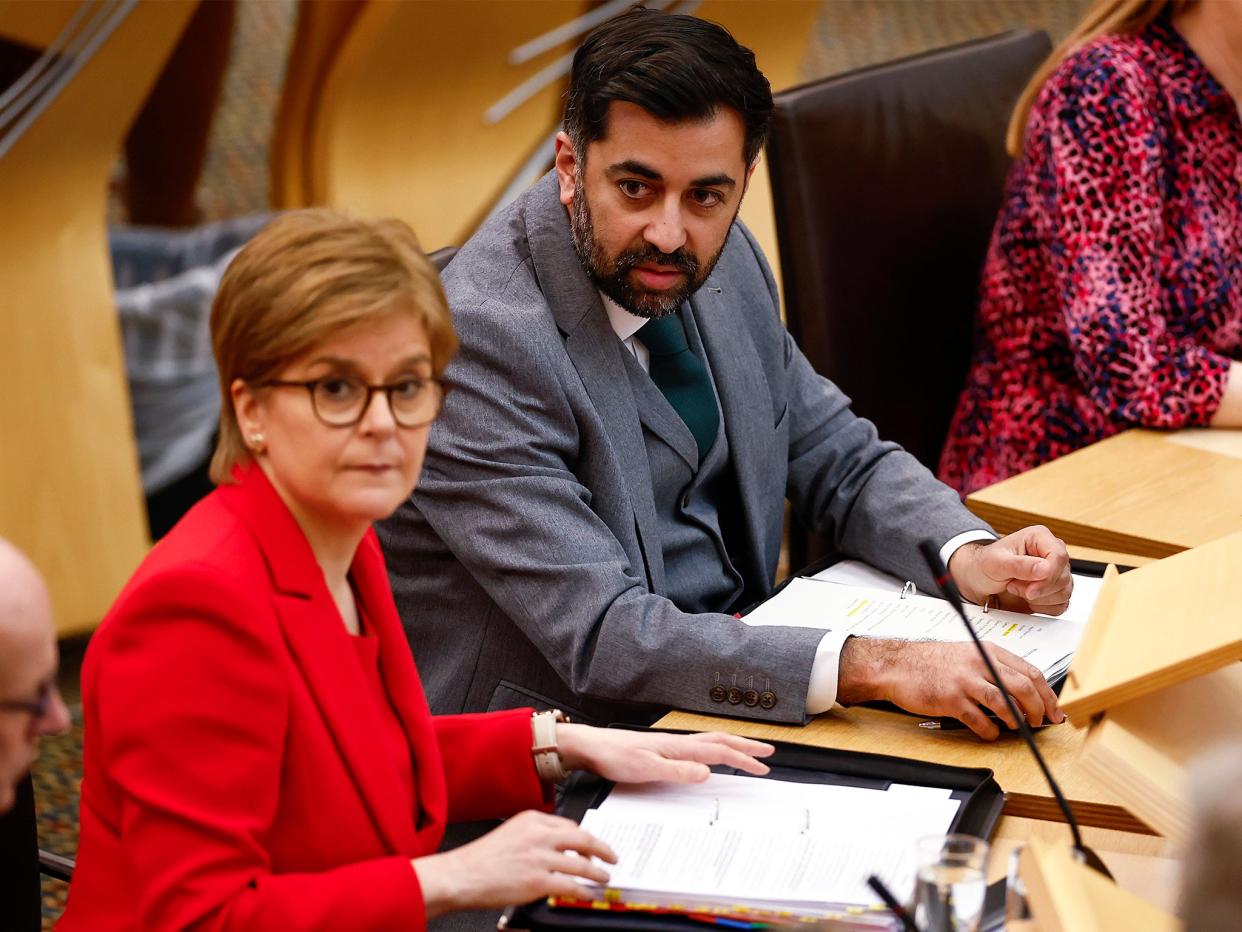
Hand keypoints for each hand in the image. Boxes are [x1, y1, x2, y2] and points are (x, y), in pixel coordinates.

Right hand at [412, 810, 616, 917]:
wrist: (462, 875)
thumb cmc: (481, 859)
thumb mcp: (510, 833)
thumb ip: (535, 835)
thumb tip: (559, 846)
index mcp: (532, 819)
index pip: (569, 824)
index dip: (586, 836)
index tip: (594, 843)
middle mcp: (539, 835)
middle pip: (583, 838)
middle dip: (602, 848)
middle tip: (612, 856)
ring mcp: (540, 858)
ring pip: (581, 863)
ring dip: (598, 872)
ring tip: (604, 877)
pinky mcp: (538, 881)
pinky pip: (571, 885)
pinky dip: (585, 890)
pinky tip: (589, 893)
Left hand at [557, 724, 773, 782]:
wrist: (590, 746)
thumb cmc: (613, 756)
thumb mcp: (646, 768)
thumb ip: (677, 771)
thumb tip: (706, 772)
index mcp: (677, 746)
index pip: (719, 751)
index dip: (743, 759)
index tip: (763, 767)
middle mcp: (677, 743)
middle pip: (719, 741)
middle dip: (745, 747)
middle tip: (767, 753)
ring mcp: (669, 745)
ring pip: (709, 742)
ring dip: (731, 746)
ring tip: (747, 752)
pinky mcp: (661, 750)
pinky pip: (697, 747)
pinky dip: (713, 749)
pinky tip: (710, 756)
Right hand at [837, 639, 1063, 739]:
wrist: (896, 665)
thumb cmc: (929, 661)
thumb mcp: (966, 654)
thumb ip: (992, 667)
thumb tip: (1021, 690)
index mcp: (986, 650)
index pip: (1030, 671)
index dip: (1047, 694)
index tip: (1053, 709)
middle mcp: (978, 663)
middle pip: (1023, 687)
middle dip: (1039, 710)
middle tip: (1040, 722)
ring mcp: (964, 681)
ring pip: (1005, 704)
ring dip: (1017, 721)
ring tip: (1017, 728)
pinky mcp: (950, 699)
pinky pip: (980, 720)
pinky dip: (990, 731)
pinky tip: (990, 733)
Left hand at [949, 526, 1072, 614]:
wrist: (978, 581)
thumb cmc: (984, 565)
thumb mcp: (996, 563)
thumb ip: (1020, 565)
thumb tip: (1045, 569)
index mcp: (1039, 538)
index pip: (1059, 556)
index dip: (1048, 576)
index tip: (1030, 590)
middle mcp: (1051, 554)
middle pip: (1063, 577)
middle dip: (1038, 589)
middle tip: (1013, 585)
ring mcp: (1054, 573)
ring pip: (1064, 592)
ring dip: (1038, 598)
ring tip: (1017, 588)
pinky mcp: (1054, 590)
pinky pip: (1061, 605)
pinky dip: (1043, 607)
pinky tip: (1027, 599)